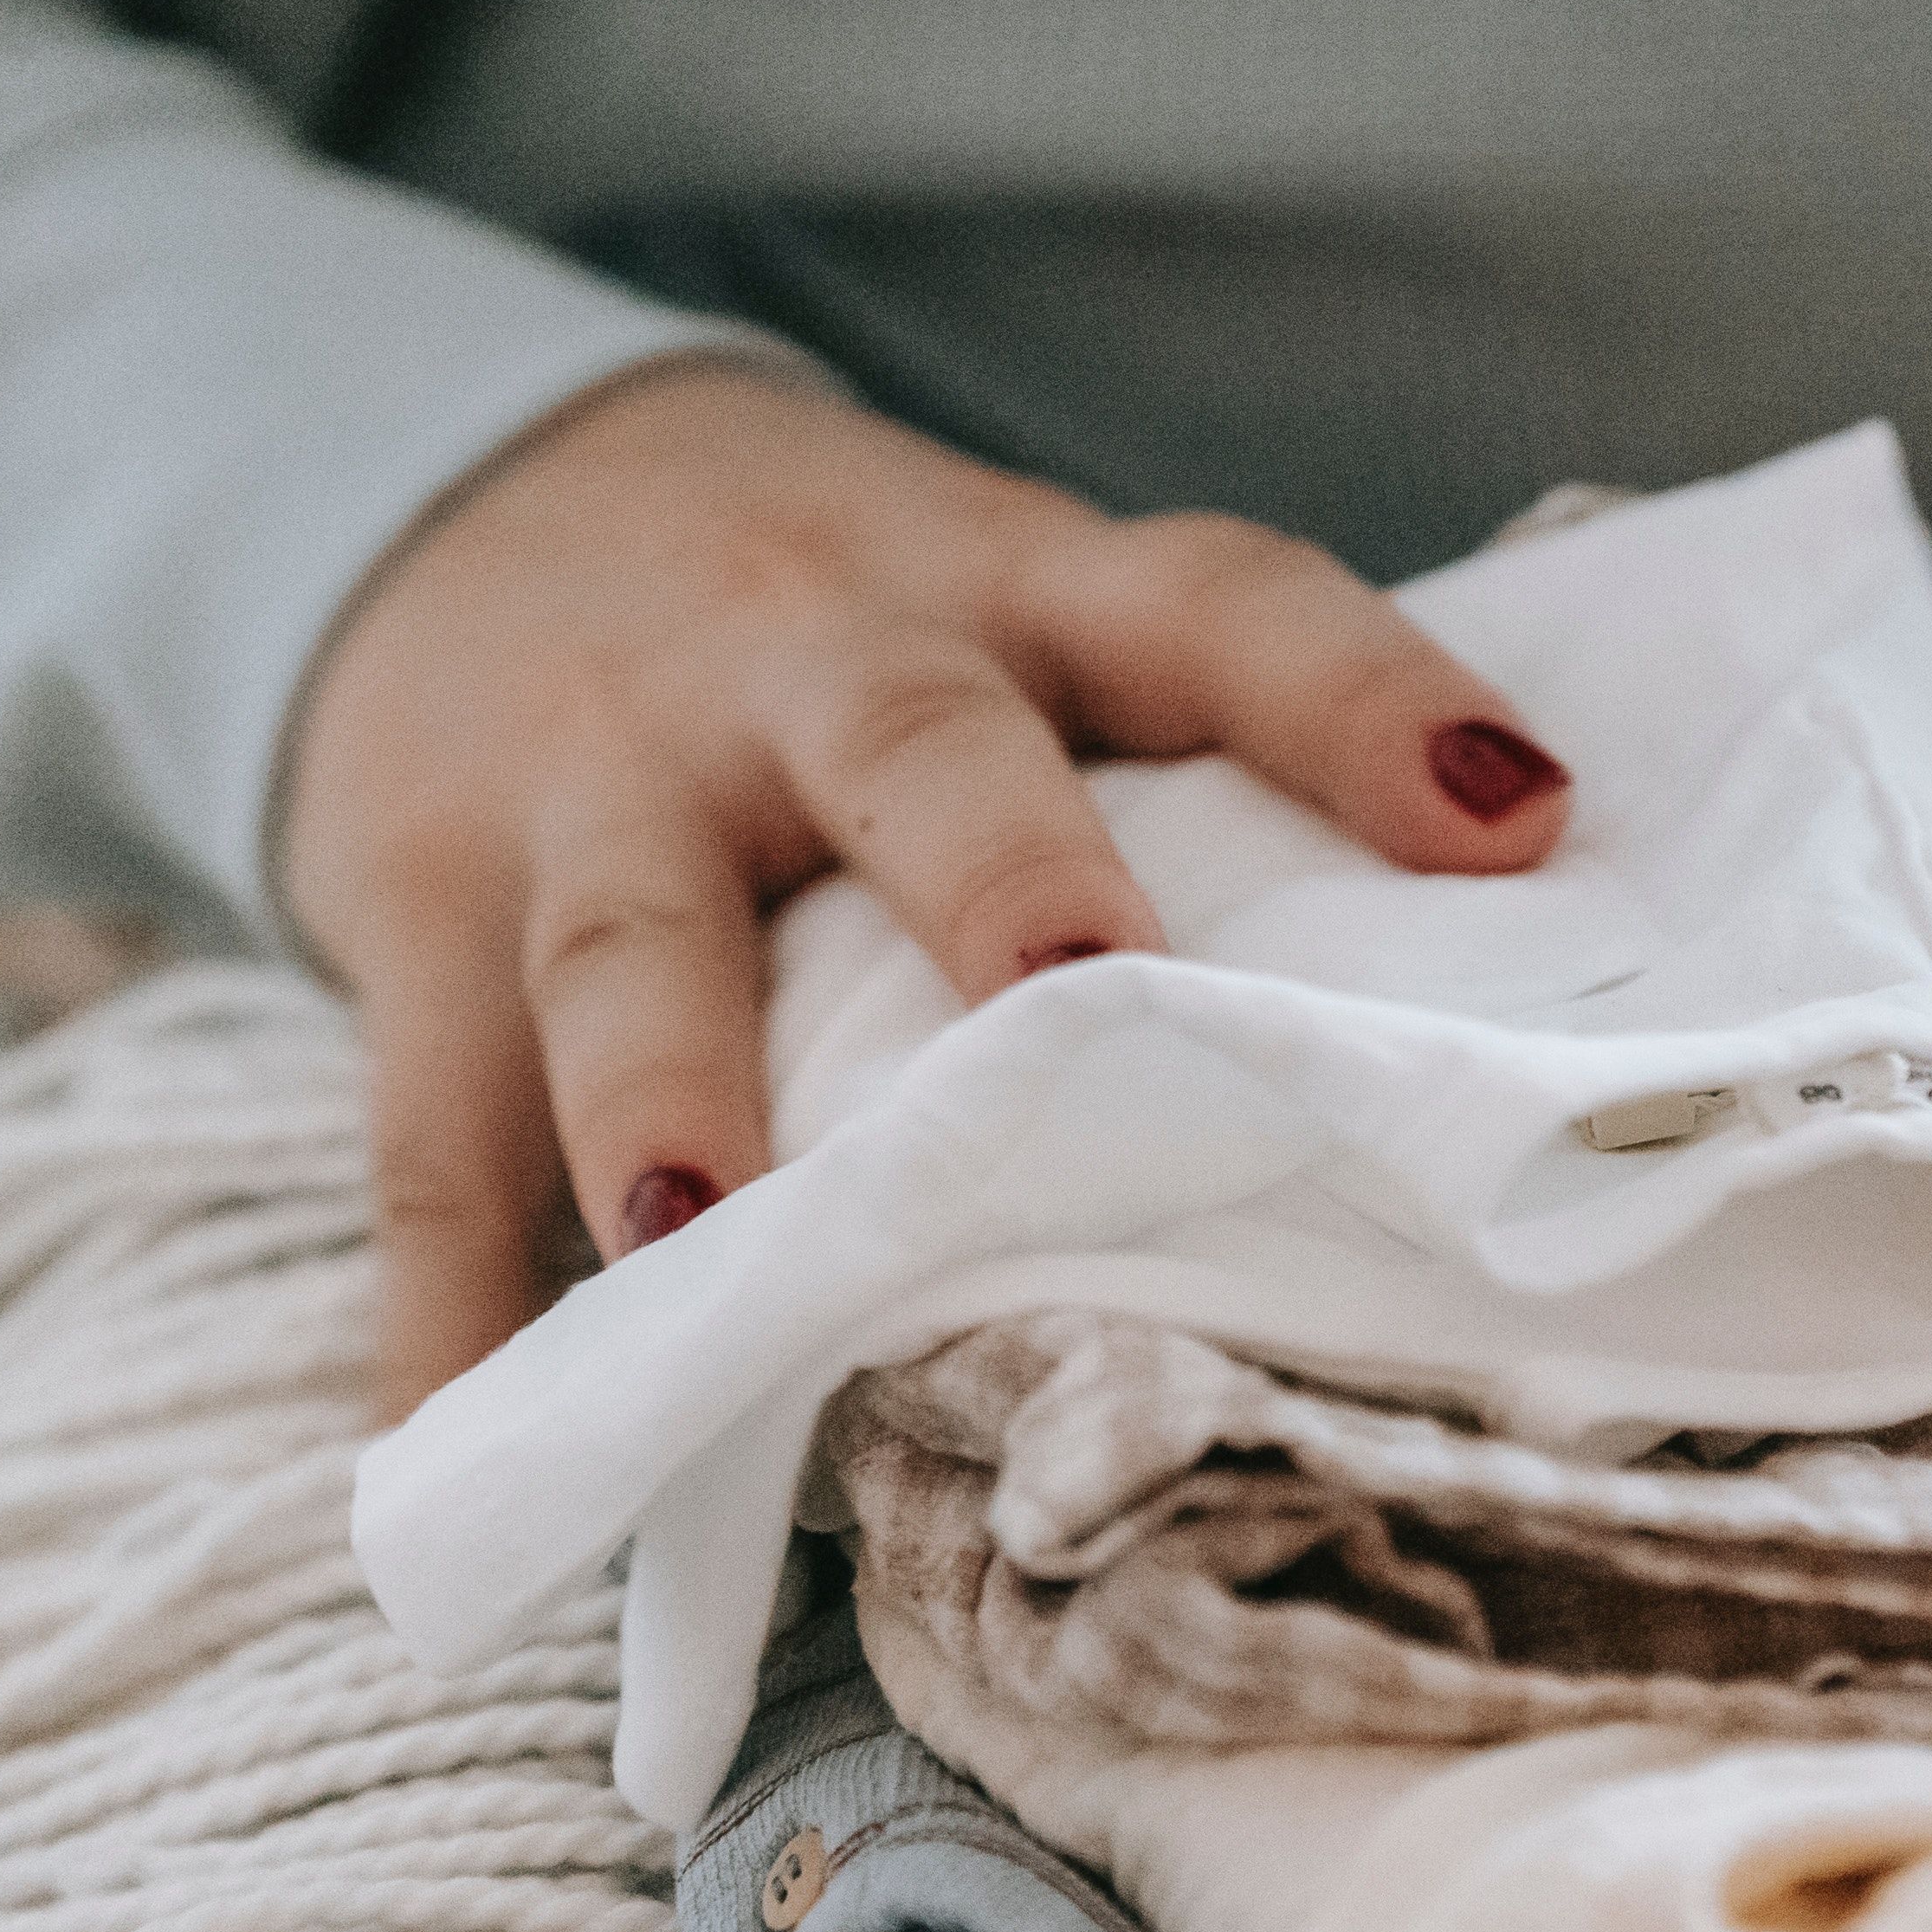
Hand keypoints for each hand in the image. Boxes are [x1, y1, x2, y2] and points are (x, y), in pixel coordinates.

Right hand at [282, 365, 1575, 1411]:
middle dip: (1005, 871)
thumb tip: (1486, 1011)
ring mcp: (599, 781)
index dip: (1364, 696)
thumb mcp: (1010, 614)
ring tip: (699, 1234)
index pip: (1220, 605)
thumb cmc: (841, 629)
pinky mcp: (414, 908)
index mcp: (1014, 587)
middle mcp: (807, 660)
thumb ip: (1181, 766)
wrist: (456, 481)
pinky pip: (426, 1126)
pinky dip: (443, 1300)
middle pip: (920, 751)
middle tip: (1087, 989)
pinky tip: (455, 1449)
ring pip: (636, 932)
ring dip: (667, 1088)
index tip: (1517, 816)